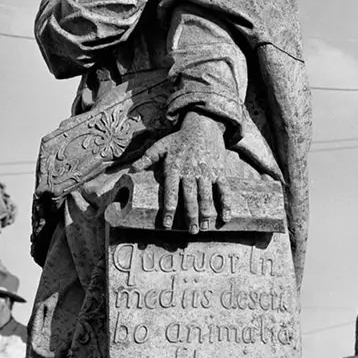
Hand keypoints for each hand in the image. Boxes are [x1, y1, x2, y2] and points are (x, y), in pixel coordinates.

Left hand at [132, 111, 230, 233]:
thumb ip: (146, 159)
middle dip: (191, 216)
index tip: (167, 225)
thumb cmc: (179, 139)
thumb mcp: (160, 146)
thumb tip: (130, 171)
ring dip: (206, 213)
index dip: (169, 209)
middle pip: (190, 197)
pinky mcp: (219, 172)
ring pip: (206, 196)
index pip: (171, 192)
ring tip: (204, 227)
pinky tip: (225, 218)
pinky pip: (223, 190)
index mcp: (174, 168)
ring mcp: (206, 172)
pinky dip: (226, 204)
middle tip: (191, 232)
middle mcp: (190, 172)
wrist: (203, 125)